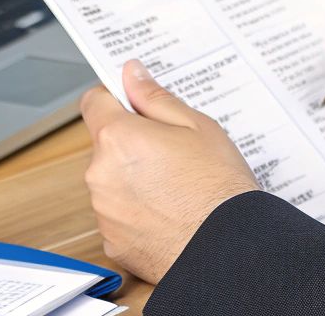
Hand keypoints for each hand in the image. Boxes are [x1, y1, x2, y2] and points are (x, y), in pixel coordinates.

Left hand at [79, 60, 258, 283]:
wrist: (230, 250)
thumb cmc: (219, 188)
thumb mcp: (197, 127)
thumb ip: (155, 97)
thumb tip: (132, 74)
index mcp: (118, 137)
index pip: (94, 102)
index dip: (115, 100)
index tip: (133, 106)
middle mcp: (101, 174)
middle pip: (104, 145)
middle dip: (130, 144)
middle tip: (172, 154)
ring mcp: (104, 212)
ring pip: (111, 182)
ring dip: (132, 180)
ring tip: (175, 189)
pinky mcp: (112, 243)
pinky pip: (118, 217)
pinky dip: (136, 214)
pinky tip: (168, 215)